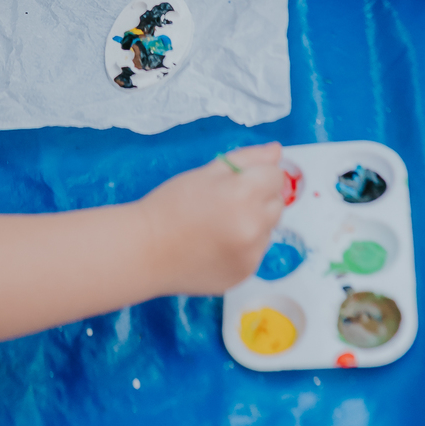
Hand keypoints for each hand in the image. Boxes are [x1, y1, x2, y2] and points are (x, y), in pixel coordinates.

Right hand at [139, 143, 285, 294]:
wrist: (147, 250)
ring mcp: (251, 254)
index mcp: (244, 194)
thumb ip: (246, 159)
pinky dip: (244, 247)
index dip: (258, 174)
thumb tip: (276, 151)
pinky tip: (217, 244)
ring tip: (218, 225)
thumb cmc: (170, 206)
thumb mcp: (206, 172)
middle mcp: (254, 226)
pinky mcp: (246, 274)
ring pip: (267, 230)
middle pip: (277, 204)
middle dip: (259, 199)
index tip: (239, 181)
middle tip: (226, 202)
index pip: (276, 177)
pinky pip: (256, 252)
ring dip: (253, 224)